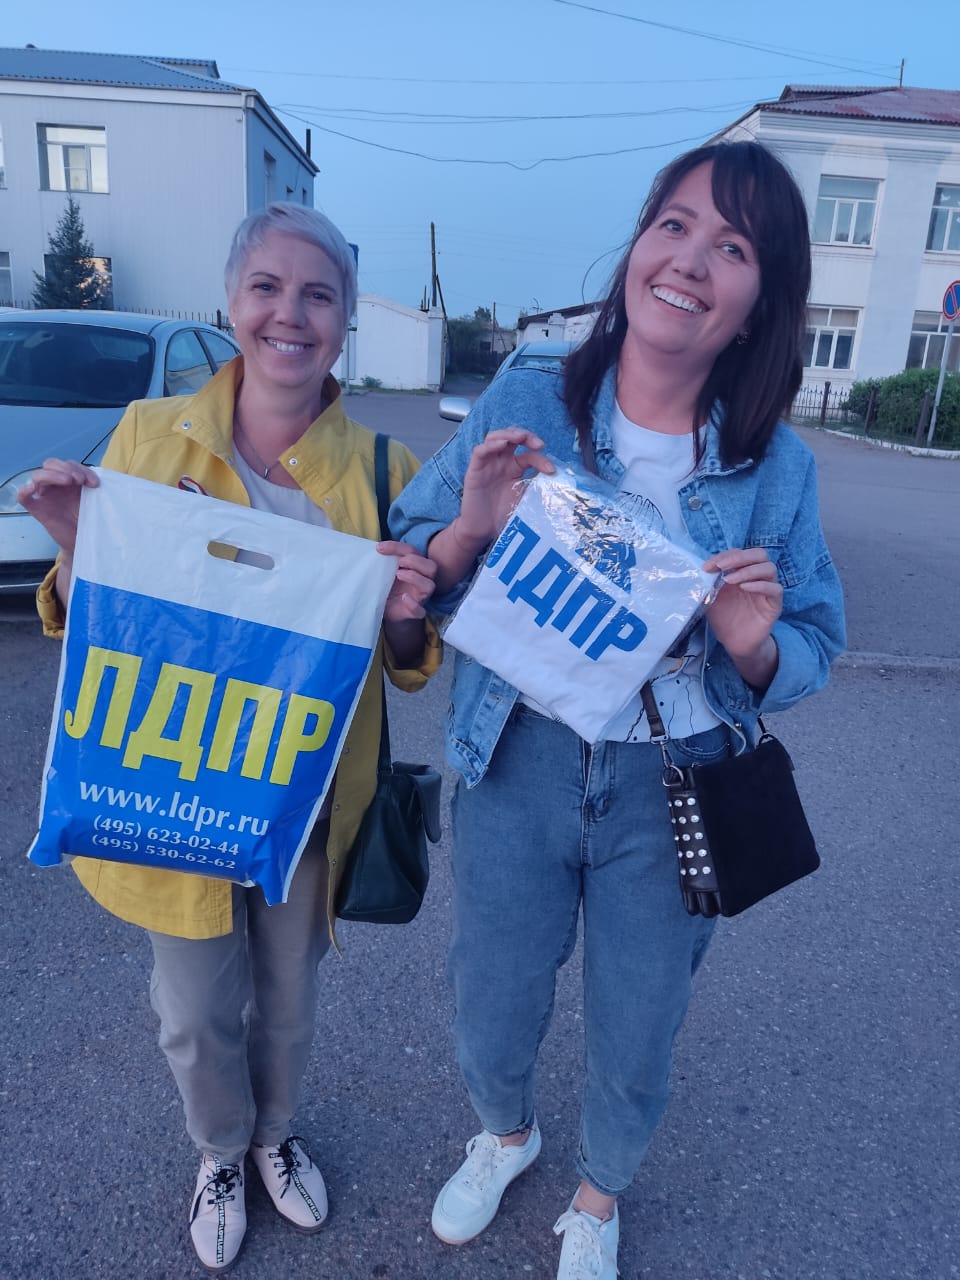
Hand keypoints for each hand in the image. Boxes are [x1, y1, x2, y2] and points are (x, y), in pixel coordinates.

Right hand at [16, 458, 98, 559]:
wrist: (84, 541)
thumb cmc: (89, 519)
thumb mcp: (94, 500)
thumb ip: (92, 488)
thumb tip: (96, 481)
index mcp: (68, 480)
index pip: (69, 464)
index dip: (82, 469)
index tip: (94, 483)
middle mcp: (54, 486)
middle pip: (51, 464)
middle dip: (66, 468)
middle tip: (80, 480)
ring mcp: (45, 497)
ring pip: (38, 476)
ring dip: (53, 474)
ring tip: (69, 481)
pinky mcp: (38, 510)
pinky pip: (24, 498)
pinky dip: (24, 491)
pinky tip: (31, 489)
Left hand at [376, 540, 437, 622]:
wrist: (386, 610)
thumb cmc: (388, 586)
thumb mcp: (385, 571)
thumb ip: (385, 561)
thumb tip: (375, 548)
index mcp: (415, 567)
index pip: (412, 551)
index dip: (397, 547)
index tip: (379, 548)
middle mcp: (422, 580)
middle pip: (431, 567)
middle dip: (415, 561)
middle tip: (399, 562)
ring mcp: (420, 597)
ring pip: (429, 586)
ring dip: (415, 577)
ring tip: (398, 574)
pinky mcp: (414, 612)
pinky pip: (420, 611)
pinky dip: (413, 604)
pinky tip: (404, 598)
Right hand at [456, 427, 555, 547]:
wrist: (483, 530)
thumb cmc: (502, 514)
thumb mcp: (525, 498)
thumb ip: (537, 486)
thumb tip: (557, 480)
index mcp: (514, 467)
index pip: (529, 454)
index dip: (541, 458)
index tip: (551, 469)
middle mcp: (501, 462)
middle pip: (512, 437)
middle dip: (526, 436)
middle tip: (538, 444)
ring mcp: (488, 464)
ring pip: (495, 438)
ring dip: (508, 434)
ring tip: (520, 438)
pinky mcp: (474, 470)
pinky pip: (480, 451)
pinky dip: (490, 445)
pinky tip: (501, 445)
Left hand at [703, 548, 781, 687]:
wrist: (734, 642)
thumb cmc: (724, 617)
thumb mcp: (712, 596)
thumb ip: (710, 582)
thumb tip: (702, 569)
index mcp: (743, 571)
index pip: (739, 553)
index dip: (724, 556)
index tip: (707, 567)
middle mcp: (758, 577)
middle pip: (759, 554)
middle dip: (739, 557)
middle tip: (722, 566)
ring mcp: (768, 589)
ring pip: (769, 568)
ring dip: (747, 570)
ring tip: (729, 580)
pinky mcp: (775, 604)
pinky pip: (775, 589)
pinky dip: (760, 585)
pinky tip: (744, 588)